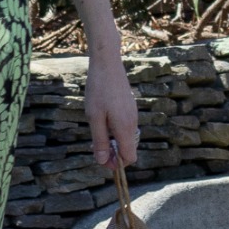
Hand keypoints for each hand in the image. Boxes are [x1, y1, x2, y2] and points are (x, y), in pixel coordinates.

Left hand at [86, 48, 139, 171]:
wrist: (107, 64)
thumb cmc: (98, 90)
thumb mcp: (94, 118)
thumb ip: (100, 141)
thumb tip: (103, 161)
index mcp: (125, 128)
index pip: (130, 157)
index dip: (117, 164)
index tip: (102, 160)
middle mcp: (133, 123)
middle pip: (129, 149)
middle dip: (114, 153)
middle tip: (95, 147)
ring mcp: (133, 114)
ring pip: (126, 138)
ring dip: (113, 141)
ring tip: (96, 131)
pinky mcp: (130, 108)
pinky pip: (125, 127)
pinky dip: (115, 131)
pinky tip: (102, 120)